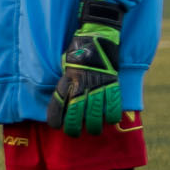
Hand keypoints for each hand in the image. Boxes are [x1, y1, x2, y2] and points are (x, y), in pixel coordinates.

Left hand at [51, 0, 123, 136]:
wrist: (96, 35)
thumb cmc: (78, 50)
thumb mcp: (65, 64)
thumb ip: (65, 81)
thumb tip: (63, 97)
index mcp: (67, 79)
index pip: (58, 103)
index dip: (55, 117)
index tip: (55, 126)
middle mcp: (82, 84)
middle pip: (76, 112)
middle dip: (74, 127)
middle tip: (74, 134)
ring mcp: (98, 84)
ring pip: (95, 112)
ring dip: (94, 125)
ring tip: (94, 132)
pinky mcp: (112, 83)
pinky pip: (114, 104)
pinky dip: (112, 115)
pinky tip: (111, 121)